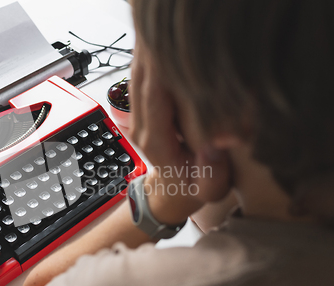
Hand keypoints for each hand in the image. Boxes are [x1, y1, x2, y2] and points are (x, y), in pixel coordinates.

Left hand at [129, 36, 232, 224]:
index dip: (160, 70)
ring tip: (160, 30)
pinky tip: (159, 46)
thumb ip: (213, 172)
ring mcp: (139, 118)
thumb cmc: (193, 188)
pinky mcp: (143, 112)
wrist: (173, 191)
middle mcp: (142, 127)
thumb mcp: (211, 188)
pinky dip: (148, 62)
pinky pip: (141, 81)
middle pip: (141, 81)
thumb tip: (214, 146)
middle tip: (164, 28)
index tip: (167, 48)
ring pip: (137, 78)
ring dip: (147, 54)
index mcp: (156, 142)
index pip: (154, 98)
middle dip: (151, 54)